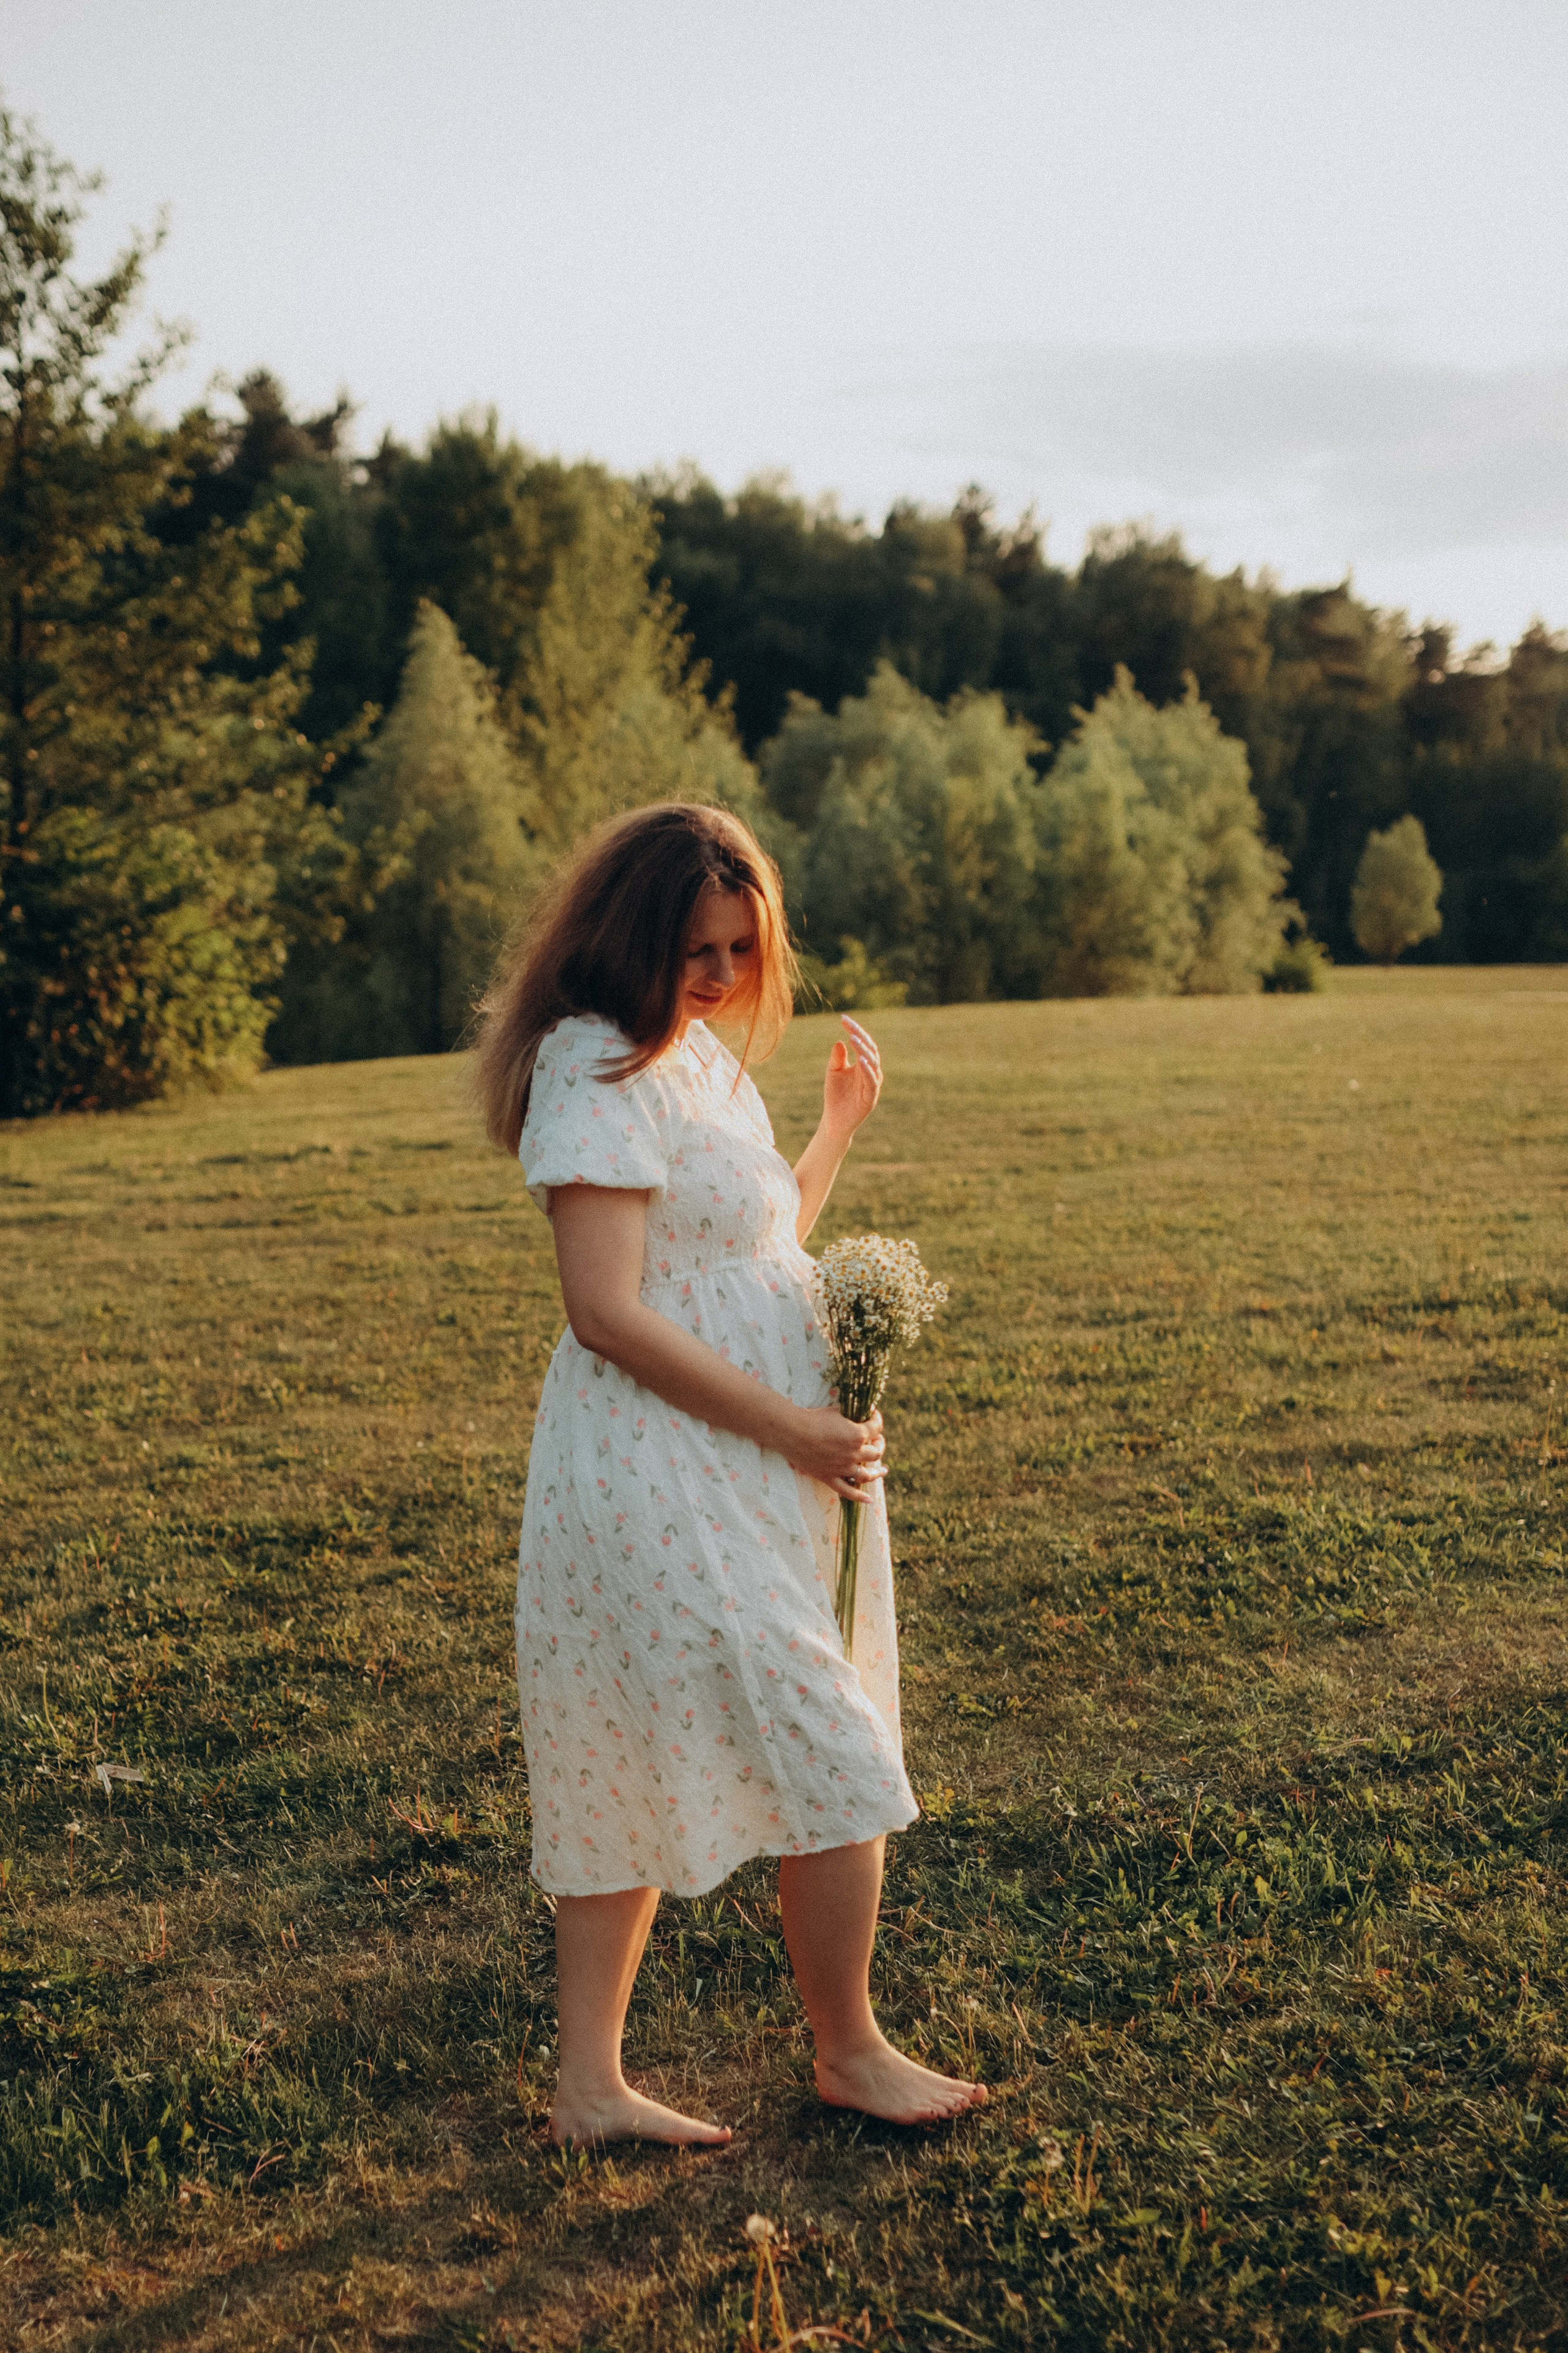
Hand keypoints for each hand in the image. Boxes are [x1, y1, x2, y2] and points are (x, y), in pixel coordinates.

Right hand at [786, 1406, 885, 1503]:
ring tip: (882, 1470)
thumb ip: (851, 1412)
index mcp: (858, 1434)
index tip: (874, 1416)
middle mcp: (854, 1453)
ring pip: (867, 1474)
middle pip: (876, 1452)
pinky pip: (847, 1491)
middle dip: (879, 1445)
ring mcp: (843, 1468)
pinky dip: (859, 1497)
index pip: (876, 1428)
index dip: (877, 1420)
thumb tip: (861, 1410)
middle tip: (876, 1441)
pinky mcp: (830, 1477)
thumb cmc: (813, 1418)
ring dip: (877, 1472)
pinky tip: (869, 1501)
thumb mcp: (836, 1410)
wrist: (792, 1432)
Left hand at [822, 1016, 881, 1139]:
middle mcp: (871, 1073)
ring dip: (864, 1051)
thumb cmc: (835, 1095)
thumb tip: (840, 1041)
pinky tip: (861, 1060)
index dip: (855, 1030)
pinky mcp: (870, 1098)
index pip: (863, 1043)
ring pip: (873, 1064)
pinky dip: (868, 1070)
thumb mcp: (833, 1072)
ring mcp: (872, 1085)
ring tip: (854, 1039)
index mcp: (863, 1065)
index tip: (843, 1019)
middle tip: (849, 1026)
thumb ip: (837, 1058)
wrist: (833, 1121)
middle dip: (860, 1036)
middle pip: (870, 1050)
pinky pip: (872, 1082)